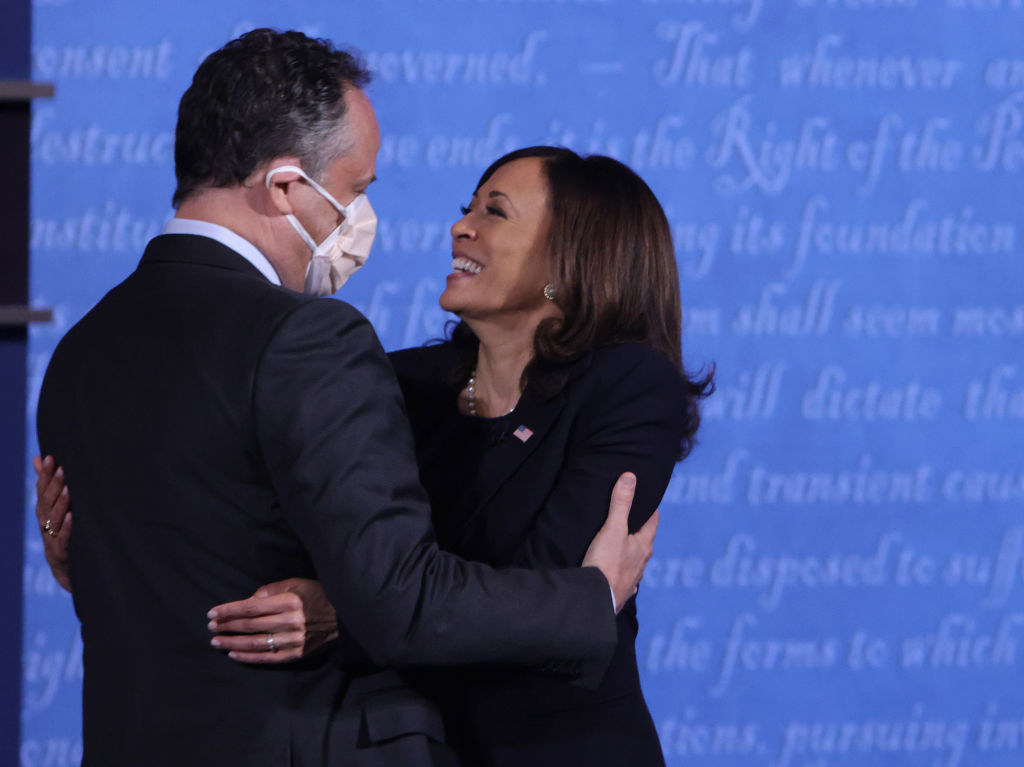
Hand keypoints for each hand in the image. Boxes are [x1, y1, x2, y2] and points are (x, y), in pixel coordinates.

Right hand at [32, 455, 71, 592]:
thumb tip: (39, 458)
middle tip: (61, 468)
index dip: (44, 474)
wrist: (65, 569)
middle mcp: (45, 523)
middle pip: (46, 502)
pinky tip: (72, 516)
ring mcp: (52, 538)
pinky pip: (64, 538)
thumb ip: (48, 485)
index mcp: (44, 512)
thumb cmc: (62, 532)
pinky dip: (67, 527)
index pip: (42, 490)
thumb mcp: (55, 509)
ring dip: (60, 504)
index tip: (50, 457)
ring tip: (67, 489)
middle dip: (52, 485)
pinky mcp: (62, 552)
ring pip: (54, 519)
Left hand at [206, 578, 338, 662]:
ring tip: (217, 642)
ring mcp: (294, 640)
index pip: (251, 607)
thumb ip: (272, 590)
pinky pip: (267, 658)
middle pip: (250, 625)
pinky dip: (248, 657)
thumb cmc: (317, 595)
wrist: (343, 616)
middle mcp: (291, 622)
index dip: (229, 610)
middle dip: (227, 625)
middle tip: (210, 627)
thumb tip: (249, 601)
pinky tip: (234, 654)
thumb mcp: (297, 584)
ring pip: (255, 643)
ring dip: (232, 643)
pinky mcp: (296, 654)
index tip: (212, 613)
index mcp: (290, 601)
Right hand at [581, 472, 657, 613]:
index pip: (652, 523)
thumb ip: (621, 503)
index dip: (651, 511)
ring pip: (636, 562)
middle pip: (644, 542)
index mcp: (643, 546)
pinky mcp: (620, 591)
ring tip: (623, 546)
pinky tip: (617, 573)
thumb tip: (630, 477)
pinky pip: (625, 578)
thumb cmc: (607, 563)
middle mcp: (641, 563)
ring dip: (632, 553)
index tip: (650, 502)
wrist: (595, 600)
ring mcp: (632, 578)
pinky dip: (622, 572)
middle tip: (633, 520)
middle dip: (640, 531)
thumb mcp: (613, 528)